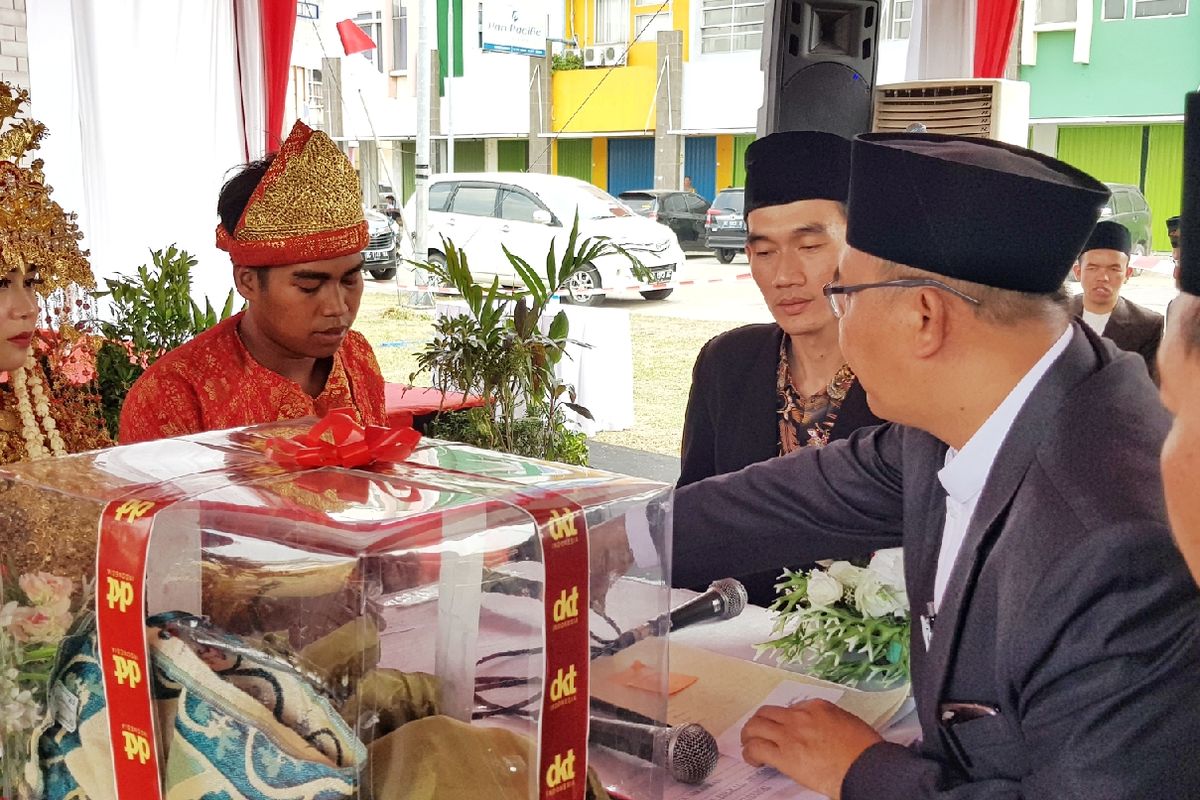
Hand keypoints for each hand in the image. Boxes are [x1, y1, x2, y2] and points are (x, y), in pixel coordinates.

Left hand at [740, 699, 881, 799]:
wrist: (865, 766)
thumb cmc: (864, 750)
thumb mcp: (848, 723)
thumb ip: (830, 722)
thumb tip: (823, 730)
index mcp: (817, 707)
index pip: (791, 708)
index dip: (784, 720)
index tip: (784, 730)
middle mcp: (800, 717)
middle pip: (767, 712)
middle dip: (759, 722)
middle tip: (757, 732)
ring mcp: (790, 734)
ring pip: (755, 726)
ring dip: (749, 735)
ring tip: (749, 744)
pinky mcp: (785, 756)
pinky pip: (756, 748)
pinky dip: (749, 753)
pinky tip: (753, 760)